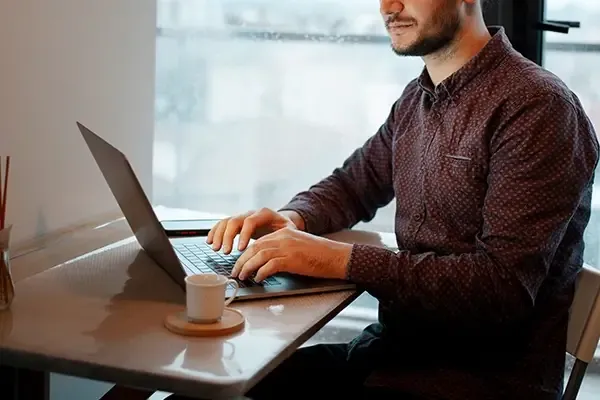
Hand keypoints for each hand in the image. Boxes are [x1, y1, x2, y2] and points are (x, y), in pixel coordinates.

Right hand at [206, 208, 303, 253]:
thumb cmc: (285, 228)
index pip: (250, 222)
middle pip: (235, 220)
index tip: (240, 250)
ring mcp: (242, 216)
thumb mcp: (289, 230)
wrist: (281, 221)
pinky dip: (214, 232)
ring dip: (218, 235)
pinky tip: (209, 241)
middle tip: (226, 251)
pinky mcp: (237, 222)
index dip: (243, 235)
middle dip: (228, 237)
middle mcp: (251, 213)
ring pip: (226, 222)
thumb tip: (275, 245)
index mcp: (264, 214)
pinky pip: (222, 224)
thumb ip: (283, 235)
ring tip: (216, 249)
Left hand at [231, 228, 352, 281]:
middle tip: (235, 272)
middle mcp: (283, 237)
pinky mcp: (292, 259)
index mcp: (283, 232)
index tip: (240, 263)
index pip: (258, 241)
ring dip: (247, 267)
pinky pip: (270, 265)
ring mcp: (287, 247)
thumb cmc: (319, 254)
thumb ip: (281, 249)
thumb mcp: (297, 245)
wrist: (336, 256)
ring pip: (259, 256)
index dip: (246, 253)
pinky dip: (261, 273)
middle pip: (254, 248)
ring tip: (242, 277)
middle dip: (242, 261)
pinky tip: (258, 279)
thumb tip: (264, 263)